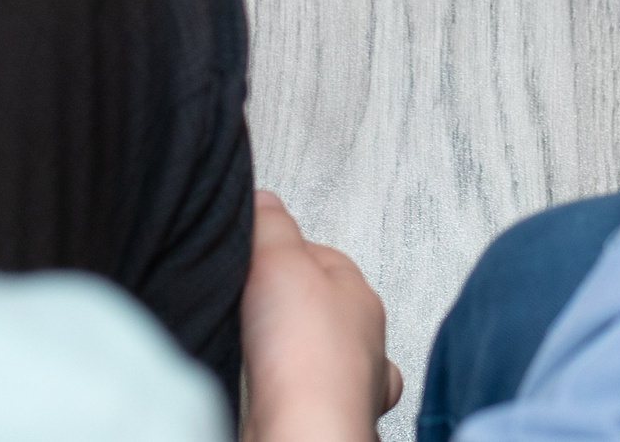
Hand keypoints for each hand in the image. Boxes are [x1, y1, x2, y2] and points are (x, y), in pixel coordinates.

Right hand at [242, 192, 402, 441]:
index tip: (256, 254)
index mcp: (361, 298)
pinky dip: (292, 394)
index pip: (326, 260)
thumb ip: (270, 226)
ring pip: (327, 361)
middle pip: (328, 312)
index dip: (286, 254)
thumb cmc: (306, 355)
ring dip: (299, 356)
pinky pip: (309, 399)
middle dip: (295, 308)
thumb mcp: (279, 260)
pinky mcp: (324, 421)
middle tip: (254, 303)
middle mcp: (365, 345)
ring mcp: (350, 388)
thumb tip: (264, 201)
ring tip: (263, 351)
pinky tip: (268, 392)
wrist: (304, 434)